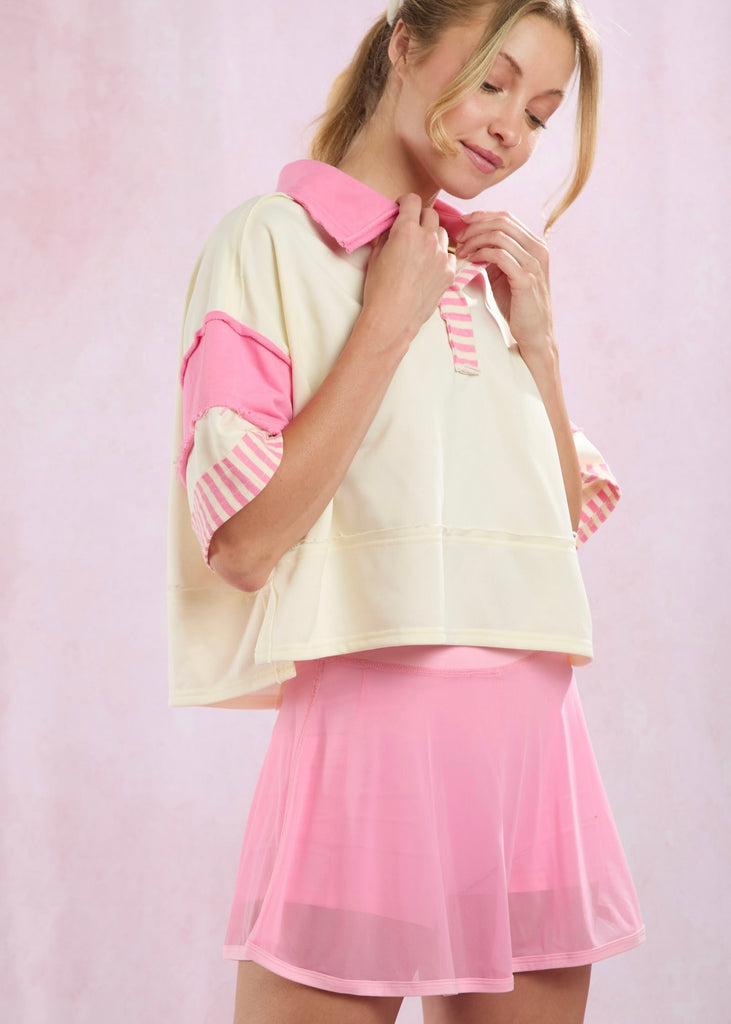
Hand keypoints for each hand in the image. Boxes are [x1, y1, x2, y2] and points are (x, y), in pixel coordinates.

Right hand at [362, 193, 456, 350]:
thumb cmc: (379, 289)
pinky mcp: (450, 272)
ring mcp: (442, 256)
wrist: (392, 319)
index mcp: (406, 230)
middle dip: (420, 217)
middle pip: (430, 213)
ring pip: (442, 233)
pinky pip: (449, 254)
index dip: (406, 203)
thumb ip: (387, 235)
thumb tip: (392, 225)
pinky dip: (441, 256)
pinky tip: (429, 267)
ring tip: (420, 250)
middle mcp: (428, 239)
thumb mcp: (376, 256)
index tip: (403, 209)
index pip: (413, 200)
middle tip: (411, 229)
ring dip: (432, 235)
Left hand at [455, 210, 556, 367]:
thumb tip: (470, 242)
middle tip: (458, 238)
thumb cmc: (517, 306)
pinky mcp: (525, 278)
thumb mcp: (505, 275)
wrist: (533, 333)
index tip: (462, 223)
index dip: (481, 216)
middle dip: (475, 226)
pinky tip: (470, 261)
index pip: (506, 217)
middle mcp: (538, 249)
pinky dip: (481, 254)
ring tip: (461, 251)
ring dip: (475, 240)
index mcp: (535, 245)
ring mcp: (534, 263)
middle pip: (502, 221)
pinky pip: (499, 255)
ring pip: (499, 236)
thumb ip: (494, 256)